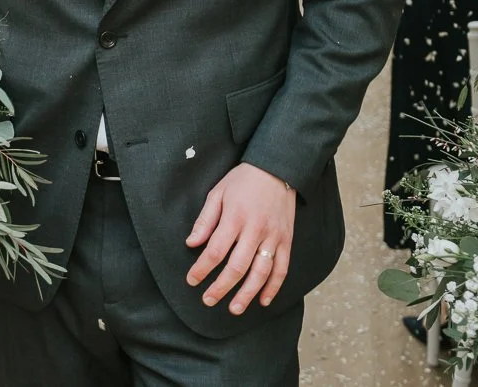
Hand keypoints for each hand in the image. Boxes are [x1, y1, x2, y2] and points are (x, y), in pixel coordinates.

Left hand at [185, 163, 295, 314]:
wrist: (276, 170)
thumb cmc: (243, 181)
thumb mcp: (217, 193)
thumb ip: (205, 220)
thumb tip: (191, 243)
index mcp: (235, 217)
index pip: (216, 251)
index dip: (202, 268)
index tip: (192, 280)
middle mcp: (255, 230)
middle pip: (237, 267)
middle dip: (221, 287)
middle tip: (208, 300)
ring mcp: (274, 237)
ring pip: (261, 273)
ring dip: (247, 294)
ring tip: (234, 308)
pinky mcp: (287, 241)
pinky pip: (282, 269)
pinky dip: (273, 287)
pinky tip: (264, 300)